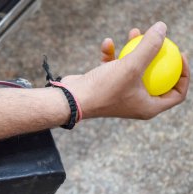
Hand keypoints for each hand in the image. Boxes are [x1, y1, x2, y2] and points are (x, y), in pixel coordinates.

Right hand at [63, 22, 189, 119]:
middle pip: (157, 78)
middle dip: (157, 56)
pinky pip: (115, 69)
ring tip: (133, 32)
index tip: (179, 53)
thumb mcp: (131, 66)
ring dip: (134, 50)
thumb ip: (149, 46)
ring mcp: (121, 95)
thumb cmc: (103, 89)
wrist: (71, 99)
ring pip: (134, 70)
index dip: (183, 73)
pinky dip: (112, 56)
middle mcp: (136, 103)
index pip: (177, 93)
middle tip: (160, 41)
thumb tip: (163, 28)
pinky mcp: (106, 87)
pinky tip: (107, 44)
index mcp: (148, 107)